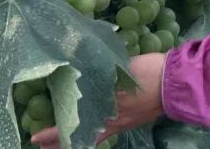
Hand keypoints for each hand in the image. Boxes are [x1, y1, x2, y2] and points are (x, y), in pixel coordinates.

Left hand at [31, 53, 164, 147]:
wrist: (174, 82)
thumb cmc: (148, 71)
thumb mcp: (120, 68)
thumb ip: (100, 72)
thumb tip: (79, 71)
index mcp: (104, 106)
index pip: (72, 125)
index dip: (53, 133)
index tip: (35, 137)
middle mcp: (109, 119)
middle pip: (79, 135)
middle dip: (59, 141)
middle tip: (41, 144)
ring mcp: (120, 122)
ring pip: (91, 136)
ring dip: (74, 140)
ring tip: (58, 144)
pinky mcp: (129, 122)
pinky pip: (105, 133)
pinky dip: (93, 136)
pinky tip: (89, 135)